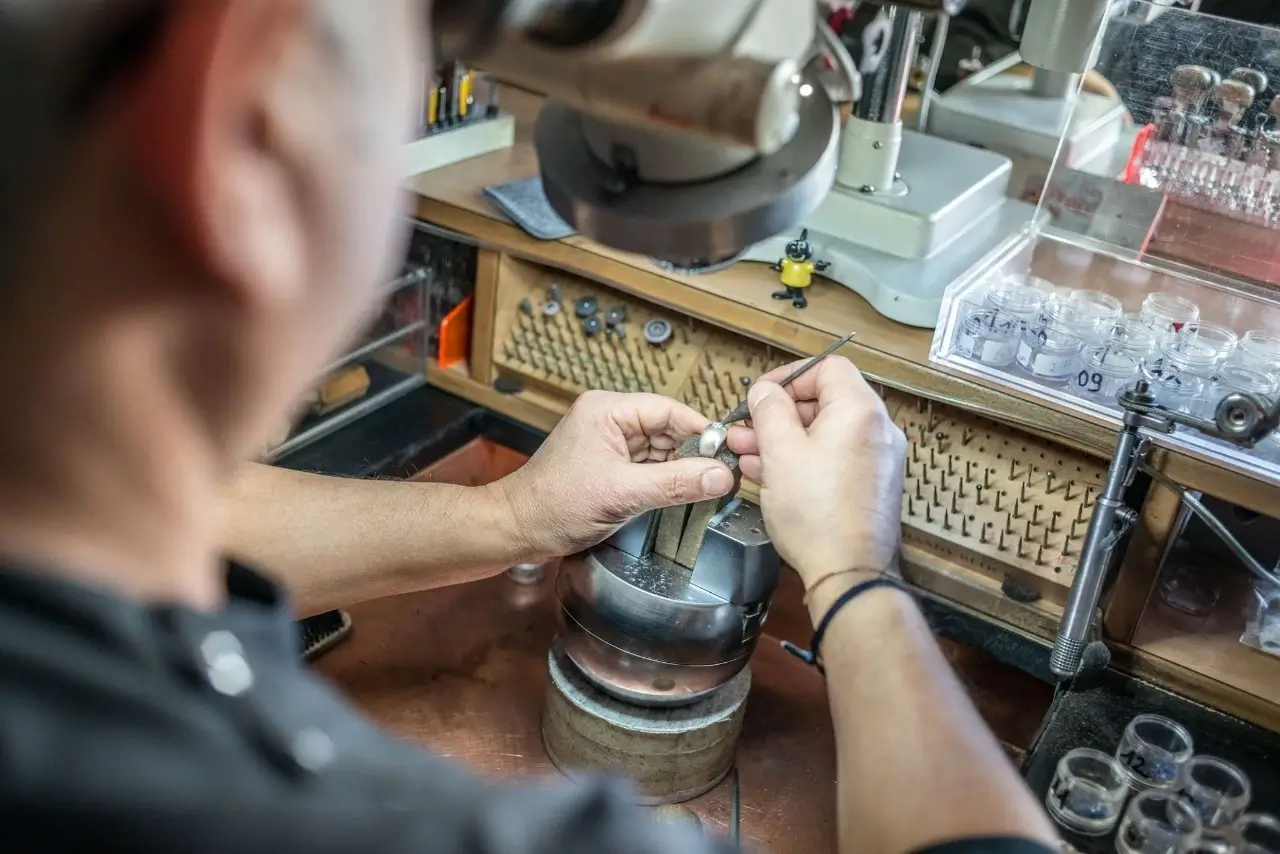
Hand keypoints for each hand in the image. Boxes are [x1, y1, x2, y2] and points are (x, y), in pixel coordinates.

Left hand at [497, 391, 736, 559]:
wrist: (517, 529)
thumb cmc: (553, 505)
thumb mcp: (623, 493)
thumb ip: (676, 483)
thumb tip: (719, 476)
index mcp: (607, 410)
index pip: (670, 410)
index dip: (701, 431)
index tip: (727, 453)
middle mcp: (608, 418)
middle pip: (668, 428)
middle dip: (693, 454)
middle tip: (719, 478)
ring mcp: (608, 441)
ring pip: (661, 449)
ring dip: (680, 469)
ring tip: (702, 490)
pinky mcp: (608, 464)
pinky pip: (648, 466)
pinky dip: (664, 480)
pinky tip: (679, 495)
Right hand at [726, 356, 905, 590]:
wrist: (849, 571)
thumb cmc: (818, 513)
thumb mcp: (780, 452)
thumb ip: (770, 411)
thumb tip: (765, 392)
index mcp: (860, 410)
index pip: (827, 368)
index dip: (788, 376)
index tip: (761, 395)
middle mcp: (877, 429)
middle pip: (825, 401)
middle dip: (779, 413)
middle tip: (746, 428)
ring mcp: (877, 459)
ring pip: (825, 432)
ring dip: (785, 438)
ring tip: (747, 452)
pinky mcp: (870, 484)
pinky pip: (834, 457)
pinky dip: (804, 458)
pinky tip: (770, 472)